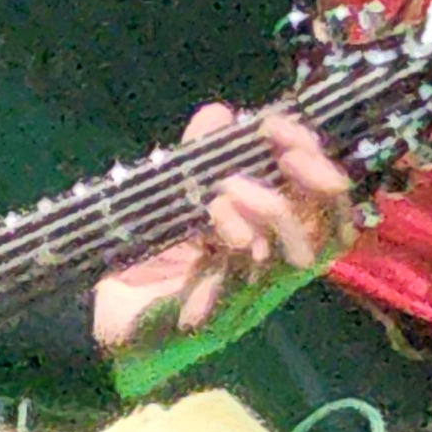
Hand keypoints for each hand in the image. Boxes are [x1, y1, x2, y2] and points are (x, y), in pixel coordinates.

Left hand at [92, 104, 354, 357]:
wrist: (103, 316)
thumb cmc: (147, 259)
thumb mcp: (177, 196)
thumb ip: (201, 156)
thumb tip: (221, 113)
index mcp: (271, 241)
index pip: (324, 204)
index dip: (318, 161)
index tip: (284, 124)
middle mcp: (270, 272)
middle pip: (328, 232)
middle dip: (315, 181)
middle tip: (285, 148)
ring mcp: (246, 298)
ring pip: (294, 258)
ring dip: (272, 210)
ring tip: (229, 187)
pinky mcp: (212, 318)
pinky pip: (242, 281)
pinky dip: (236, 239)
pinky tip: (215, 214)